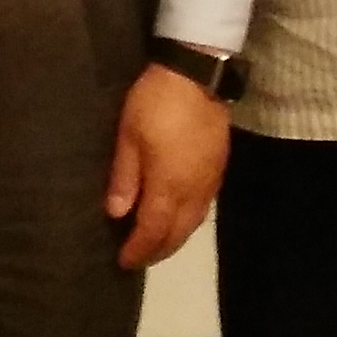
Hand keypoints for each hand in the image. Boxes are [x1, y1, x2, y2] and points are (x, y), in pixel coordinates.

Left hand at [105, 64, 229, 269]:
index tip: (123, 262)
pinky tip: (178, 216)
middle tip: (139, 258)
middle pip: (177, 234)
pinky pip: (203, 208)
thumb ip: (125, 178)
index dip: (138, 250)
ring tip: (157, 243)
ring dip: (174, 238)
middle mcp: (193, 192)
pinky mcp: (219, 169)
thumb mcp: (129, 136)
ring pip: (193, 223)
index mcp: (168, 187)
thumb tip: (117, 214)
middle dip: (158, 251)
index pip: (153, 231)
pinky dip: (188, 221)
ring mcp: (210, 181)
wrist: (198, 74)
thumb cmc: (156, 103)